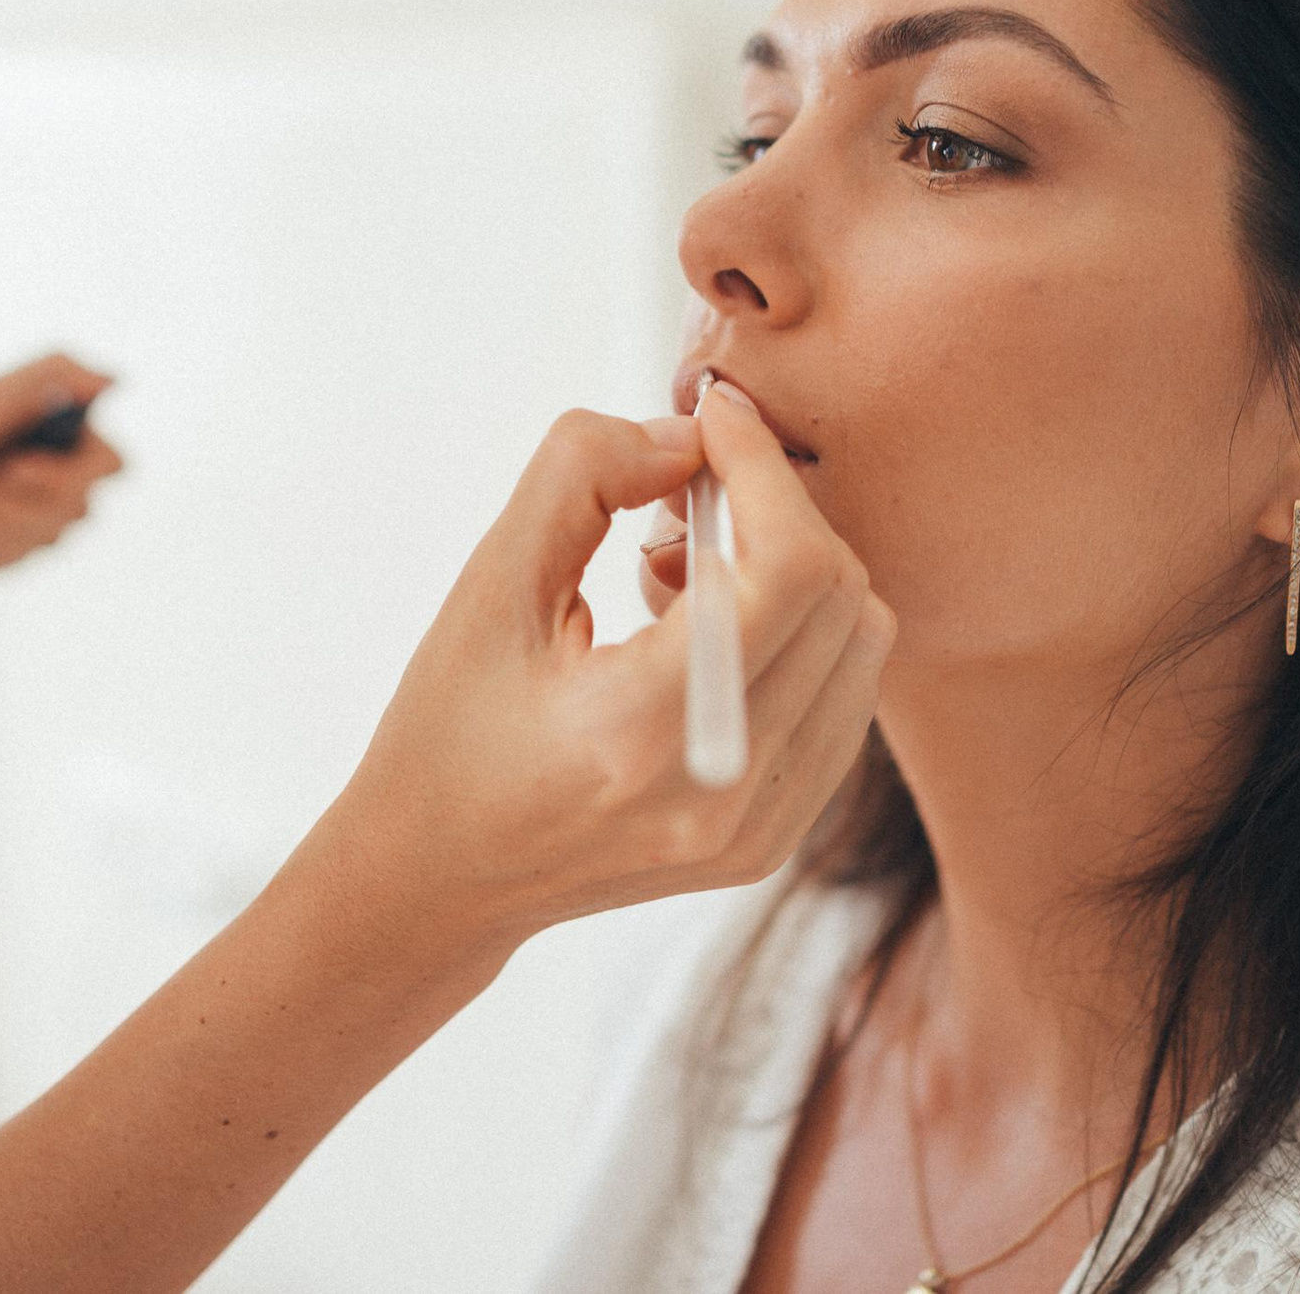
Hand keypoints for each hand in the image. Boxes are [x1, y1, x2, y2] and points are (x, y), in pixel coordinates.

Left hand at [0, 354, 124, 568]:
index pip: (112, 466)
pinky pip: (11, 566)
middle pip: (77, 513)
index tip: (12, 464)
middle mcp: (43, 456)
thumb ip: (49, 377)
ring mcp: (18, 499)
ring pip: (44, 545)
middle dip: (11, 506)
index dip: (67, 478)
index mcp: (50, 420)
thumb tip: (115, 379)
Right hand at [307, 380, 894, 951]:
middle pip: (841, 596)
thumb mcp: (488, 586)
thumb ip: (580, 477)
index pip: (788, 569)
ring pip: (861, 644)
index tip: (713, 418)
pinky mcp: (773, 839)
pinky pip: (844, 699)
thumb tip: (684, 435)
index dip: (764, 468)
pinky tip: (705, 635)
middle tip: (683, 495)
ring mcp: (759, 827)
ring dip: (793, 572)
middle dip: (775, 509)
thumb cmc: (448, 731)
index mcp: (645, 730)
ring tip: (683, 576)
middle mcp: (723, 790)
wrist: (438, 881)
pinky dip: (798, 635)